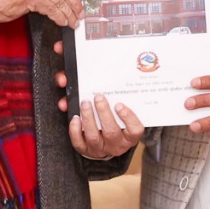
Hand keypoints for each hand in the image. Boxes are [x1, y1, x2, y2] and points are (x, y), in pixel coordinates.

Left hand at [51, 42, 143, 159]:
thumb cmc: (115, 119)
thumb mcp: (123, 107)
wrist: (105, 142)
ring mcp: (100, 147)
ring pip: (93, 136)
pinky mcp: (85, 149)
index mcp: (130, 133)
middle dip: (102, 112)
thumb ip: (119, 91)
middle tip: (98, 96)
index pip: (135, 129)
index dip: (128, 117)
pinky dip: (75, 129)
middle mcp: (116, 142)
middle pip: (111, 131)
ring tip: (84, 102)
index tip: (120, 104)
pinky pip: (79, 142)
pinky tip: (74, 117)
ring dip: (87, 117)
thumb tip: (107, 59)